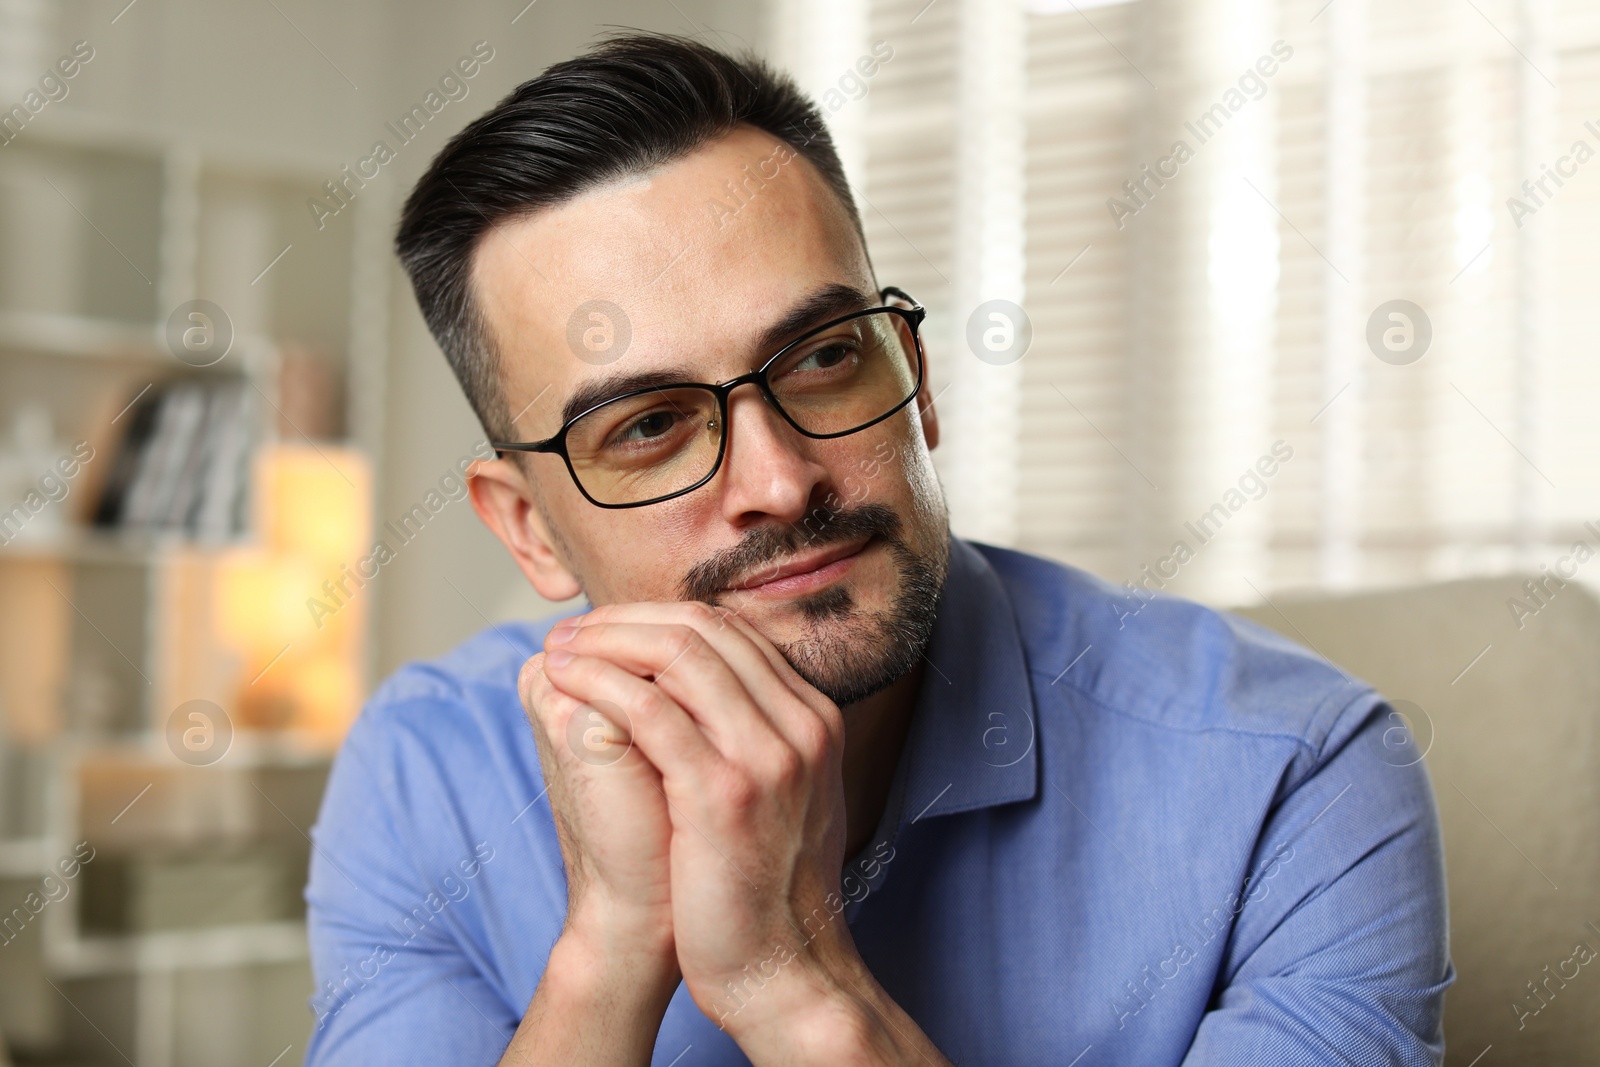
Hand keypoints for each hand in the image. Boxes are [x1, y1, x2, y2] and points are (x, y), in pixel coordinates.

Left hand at [542, 602, 869, 1045]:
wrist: (785, 968)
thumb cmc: (764, 888)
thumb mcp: (787, 796)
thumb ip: (761, 739)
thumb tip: (710, 699)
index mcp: (814, 720)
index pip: (732, 632)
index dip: (659, 619)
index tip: (607, 630)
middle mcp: (801, 725)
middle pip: (706, 628)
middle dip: (627, 619)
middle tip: (574, 630)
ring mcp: (768, 755)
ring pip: (679, 652)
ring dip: (606, 641)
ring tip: (561, 649)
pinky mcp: (723, 791)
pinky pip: (651, 708)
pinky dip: (600, 682)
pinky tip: (567, 682)